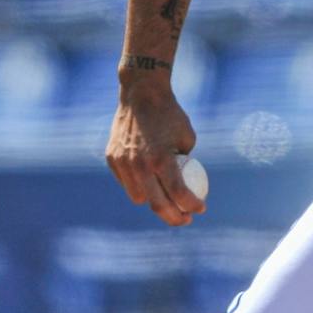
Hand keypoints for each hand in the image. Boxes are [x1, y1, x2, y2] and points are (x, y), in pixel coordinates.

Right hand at [105, 81, 205, 226]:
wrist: (141, 94)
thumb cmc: (169, 114)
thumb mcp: (187, 138)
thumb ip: (185, 162)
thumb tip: (188, 183)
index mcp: (161, 160)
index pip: (179, 194)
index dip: (192, 206)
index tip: (200, 209)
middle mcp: (140, 165)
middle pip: (157, 205)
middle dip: (175, 217)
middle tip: (185, 218)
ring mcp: (123, 163)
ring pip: (139, 197)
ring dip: (154, 202)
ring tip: (168, 201)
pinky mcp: (112, 159)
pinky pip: (126, 182)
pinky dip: (138, 186)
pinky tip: (150, 183)